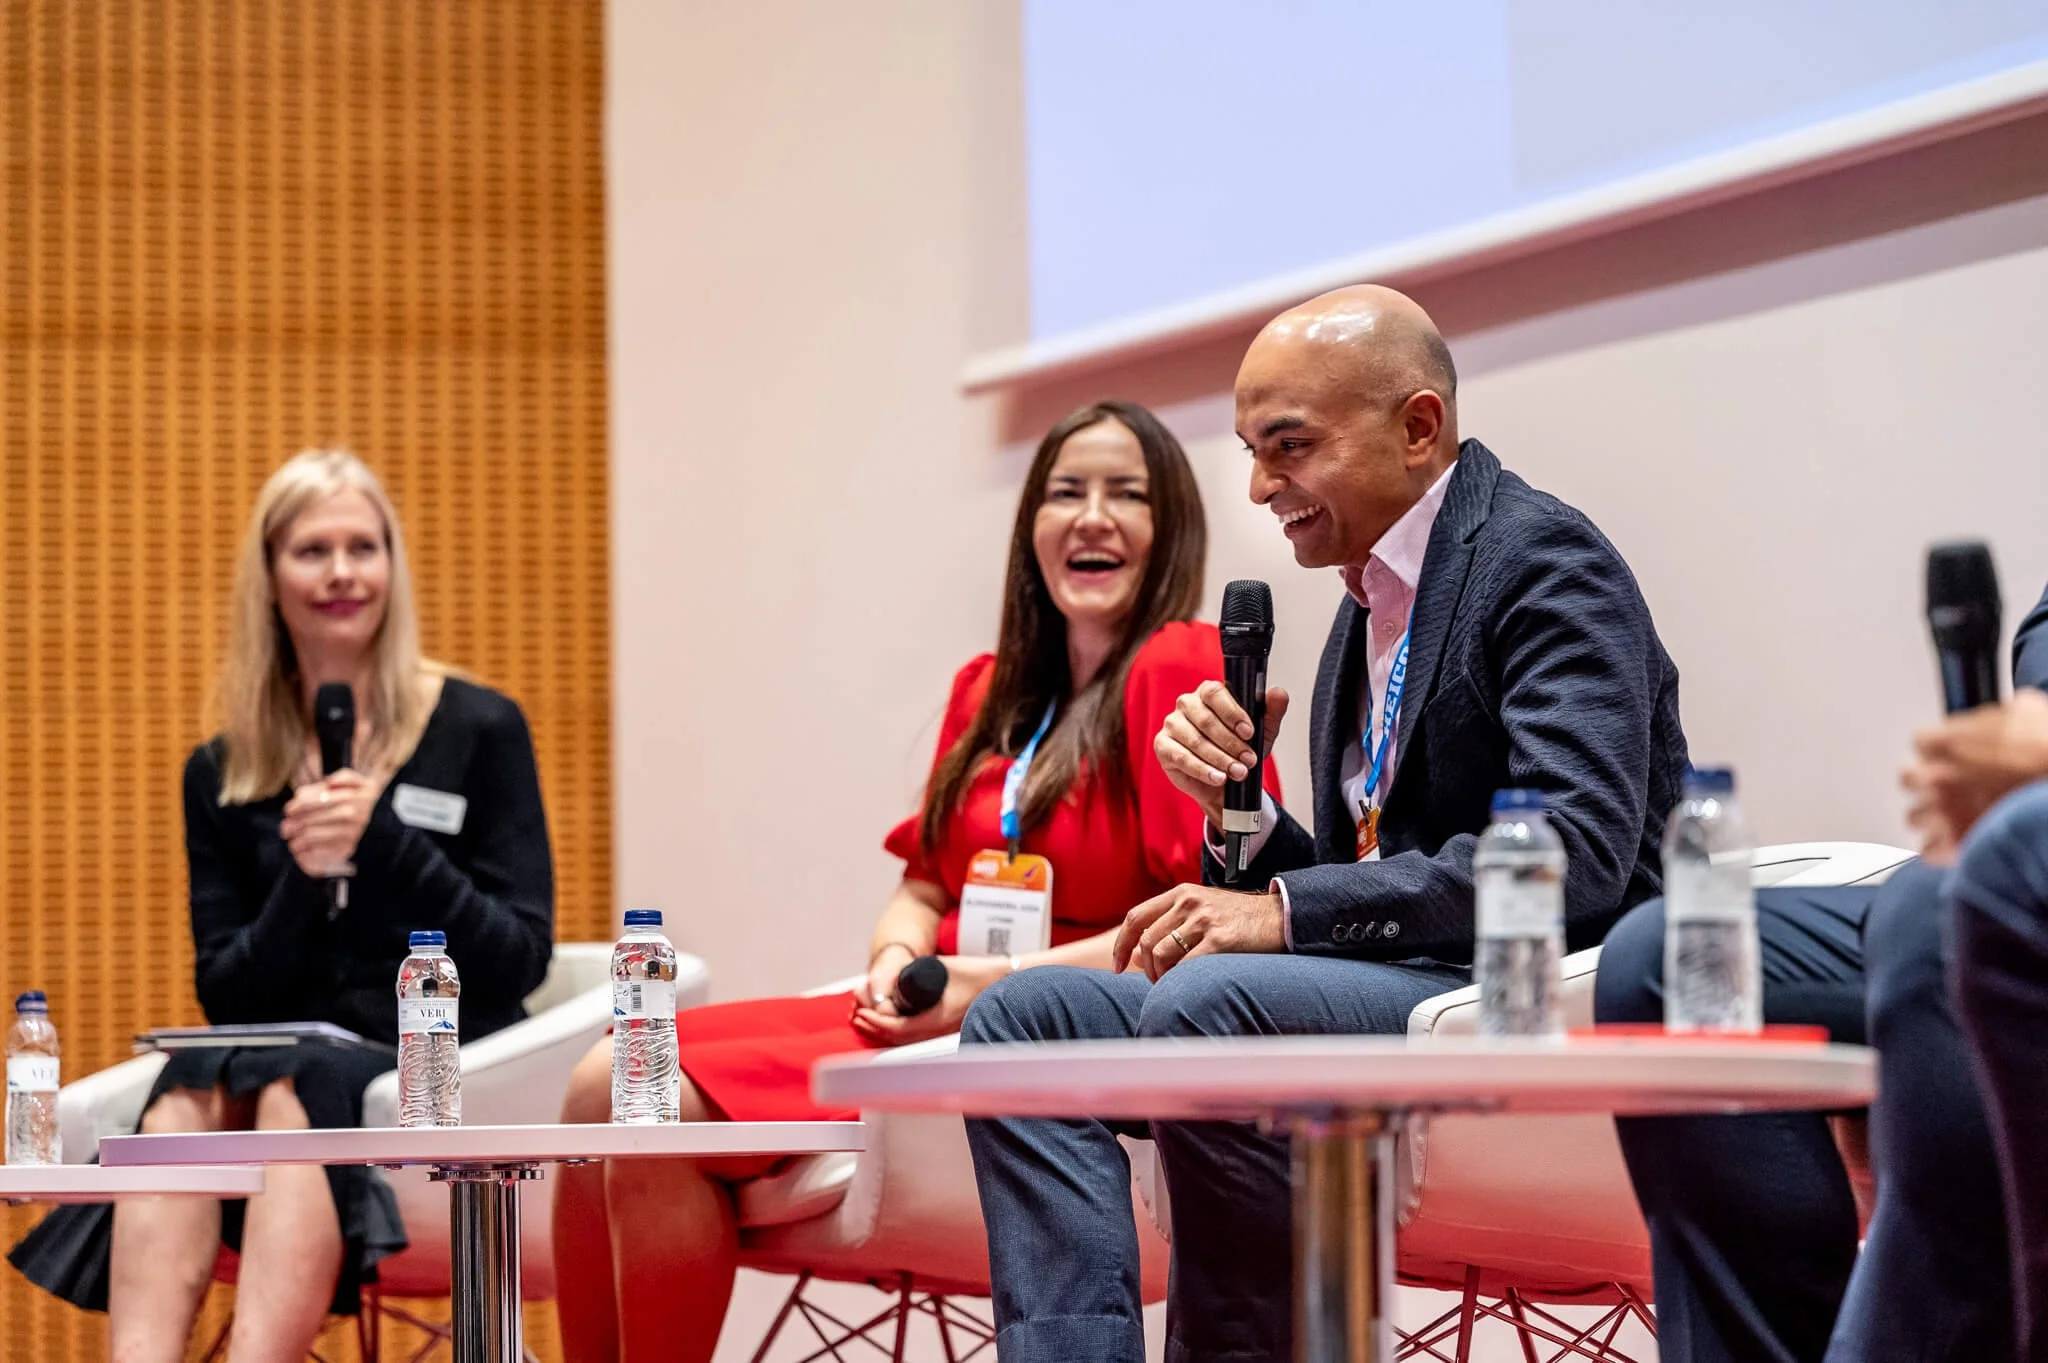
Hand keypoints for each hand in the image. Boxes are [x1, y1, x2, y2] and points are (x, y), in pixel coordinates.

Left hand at [280, 769, 381, 879]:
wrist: (389, 827)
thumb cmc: (369, 803)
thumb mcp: (363, 783)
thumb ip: (345, 777)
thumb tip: (328, 782)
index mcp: (351, 797)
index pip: (314, 800)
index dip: (297, 805)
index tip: (289, 810)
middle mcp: (350, 815)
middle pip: (310, 819)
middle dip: (292, 825)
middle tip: (285, 829)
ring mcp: (349, 833)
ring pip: (312, 837)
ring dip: (297, 841)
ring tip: (293, 842)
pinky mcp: (348, 849)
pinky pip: (320, 853)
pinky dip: (307, 854)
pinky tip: (303, 852)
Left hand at [850, 955, 1006, 1046]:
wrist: (1003, 982)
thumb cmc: (975, 974)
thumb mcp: (939, 968)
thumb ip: (913, 976)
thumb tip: (890, 982)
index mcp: (936, 1019)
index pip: (896, 1029)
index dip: (875, 1022)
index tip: (863, 1011)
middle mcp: (937, 1032)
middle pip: (896, 1039)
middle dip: (872, 1028)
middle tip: (857, 1015)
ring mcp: (942, 1033)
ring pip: (904, 1040)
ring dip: (882, 1030)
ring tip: (865, 1019)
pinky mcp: (944, 1030)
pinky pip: (914, 1036)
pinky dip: (896, 1031)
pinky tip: (888, 1022)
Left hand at [1113, 883, 1285, 981]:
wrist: (1278, 916)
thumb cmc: (1236, 919)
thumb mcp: (1200, 912)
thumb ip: (1168, 927)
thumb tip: (1134, 957)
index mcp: (1180, 893)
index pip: (1136, 918)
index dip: (1121, 945)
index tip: (1117, 966)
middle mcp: (1189, 902)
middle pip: (1146, 941)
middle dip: (1145, 968)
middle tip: (1157, 981)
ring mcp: (1204, 919)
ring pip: (1160, 954)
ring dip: (1161, 976)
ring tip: (1172, 983)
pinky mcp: (1221, 939)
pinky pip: (1185, 966)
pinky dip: (1178, 979)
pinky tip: (1186, 984)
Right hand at [1154, 681, 1290, 825]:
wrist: (1224, 782)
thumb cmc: (1239, 750)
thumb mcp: (1262, 732)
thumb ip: (1272, 711)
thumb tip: (1279, 693)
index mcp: (1209, 692)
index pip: (1215, 693)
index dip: (1232, 713)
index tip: (1248, 732)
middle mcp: (1187, 704)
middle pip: (1205, 719)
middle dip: (1231, 743)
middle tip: (1249, 759)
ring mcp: (1172, 724)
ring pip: (1195, 740)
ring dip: (1220, 759)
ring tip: (1238, 772)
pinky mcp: (1163, 746)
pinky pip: (1181, 757)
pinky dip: (1202, 770)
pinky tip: (1218, 778)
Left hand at [1902, 689, 2047, 862]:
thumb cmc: (2047, 750)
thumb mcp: (2026, 710)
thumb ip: (1999, 715)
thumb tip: (2005, 714)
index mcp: (1945, 742)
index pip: (1921, 743)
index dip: (1940, 750)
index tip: (1952, 756)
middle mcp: (1935, 776)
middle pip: (1909, 780)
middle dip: (1926, 783)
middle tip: (1947, 787)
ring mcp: (1943, 810)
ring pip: (1914, 817)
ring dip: (1931, 817)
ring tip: (1952, 816)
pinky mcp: (1955, 843)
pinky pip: (1929, 851)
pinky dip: (1940, 849)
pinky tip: (1956, 843)